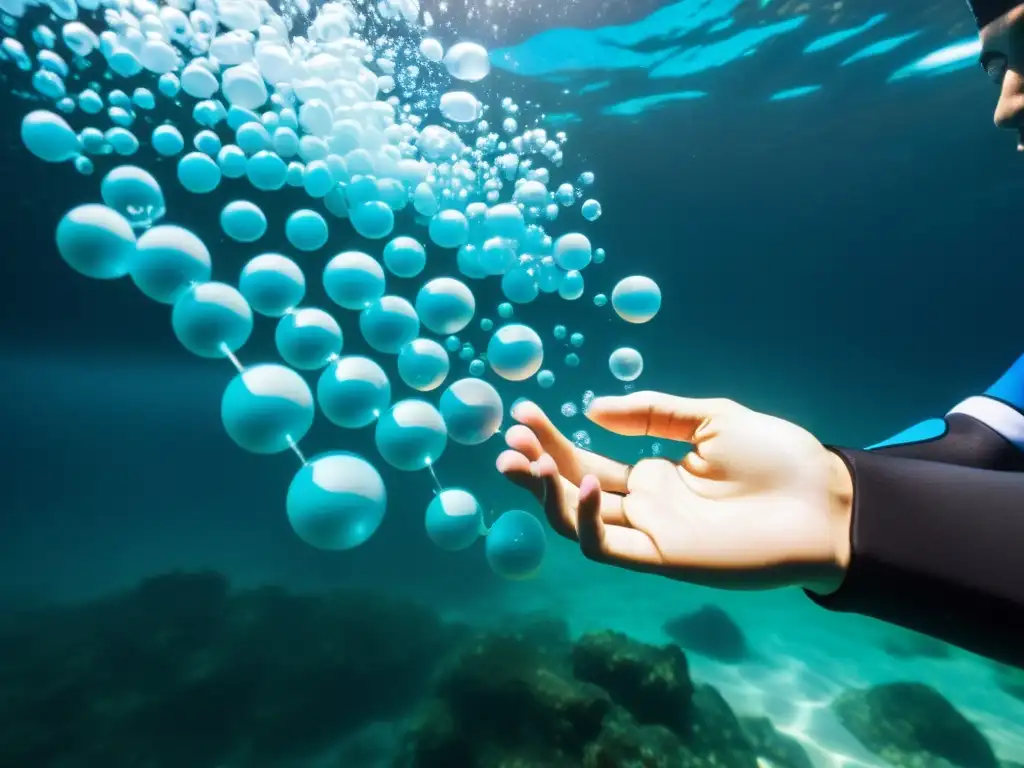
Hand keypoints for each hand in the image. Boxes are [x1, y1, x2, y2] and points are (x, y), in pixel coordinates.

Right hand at [496, 392, 853, 592]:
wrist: (826, 500)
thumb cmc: (778, 458)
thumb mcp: (710, 419)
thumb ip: (652, 412)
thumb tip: (591, 408)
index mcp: (653, 476)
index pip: (586, 461)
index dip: (552, 440)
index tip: (522, 412)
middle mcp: (643, 508)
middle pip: (571, 489)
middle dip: (536, 464)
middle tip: (509, 437)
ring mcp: (650, 535)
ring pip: (577, 520)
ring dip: (545, 493)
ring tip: (521, 460)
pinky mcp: (663, 559)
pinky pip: (608, 547)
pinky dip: (588, 520)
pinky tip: (586, 485)